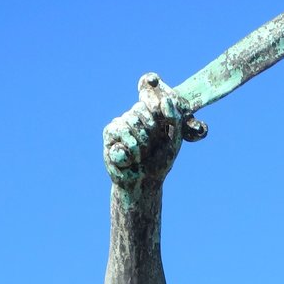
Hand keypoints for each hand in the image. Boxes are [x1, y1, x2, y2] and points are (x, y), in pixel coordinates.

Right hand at [103, 76, 204, 190]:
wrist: (145, 183)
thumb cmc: (159, 162)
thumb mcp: (174, 140)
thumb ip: (174, 119)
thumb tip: (166, 99)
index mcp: (148, 115)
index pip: (150, 102)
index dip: (157, 119)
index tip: (160, 135)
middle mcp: (132, 116)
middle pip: (139, 109)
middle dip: (149, 134)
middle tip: (148, 150)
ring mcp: (119, 124)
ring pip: (129, 121)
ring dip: (139, 144)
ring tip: (139, 156)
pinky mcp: (109, 134)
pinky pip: (119, 132)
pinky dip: (128, 151)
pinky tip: (128, 160)